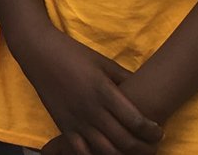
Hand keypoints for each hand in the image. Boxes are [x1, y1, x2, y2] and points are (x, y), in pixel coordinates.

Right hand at [18, 30, 162, 154]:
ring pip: (106, 151)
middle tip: (153, 146)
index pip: (135, 120)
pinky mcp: (63, 126)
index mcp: (104, 91)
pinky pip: (82, 152)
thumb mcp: (103, 62)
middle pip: (124, 141)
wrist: (39, 52)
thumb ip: (124, 78)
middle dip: (144, 148)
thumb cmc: (73, 53)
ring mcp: (76, 121)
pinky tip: (106, 154)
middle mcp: (92, 110)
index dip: (151, 131)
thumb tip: (144, 89)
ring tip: (134, 152)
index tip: (159, 132)